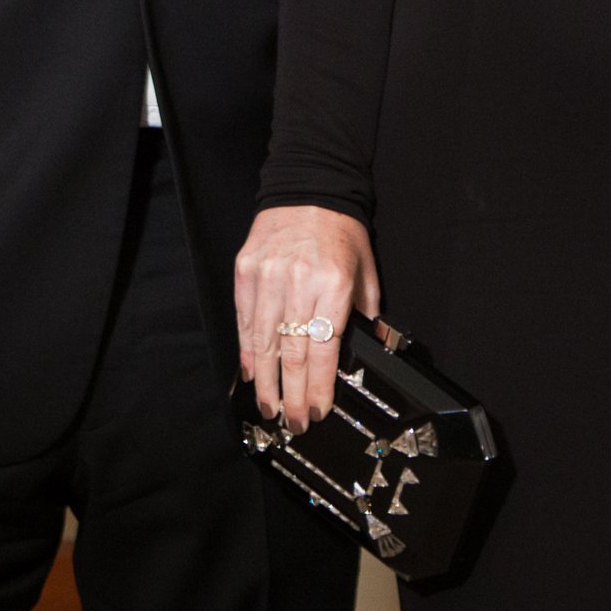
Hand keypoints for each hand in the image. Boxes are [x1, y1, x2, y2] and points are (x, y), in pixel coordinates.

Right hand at [234, 205, 377, 434]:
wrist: (310, 187)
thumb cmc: (342, 232)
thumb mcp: (366, 272)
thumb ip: (363, 314)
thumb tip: (362, 353)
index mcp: (333, 286)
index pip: (323, 351)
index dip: (317, 388)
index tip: (315, 412)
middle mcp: (298, 283)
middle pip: (291, 354)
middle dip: (291, 395)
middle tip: (291, 422)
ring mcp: (267, 277)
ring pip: (263, 342)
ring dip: (266, 381)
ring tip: (268, 408)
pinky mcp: (245, 270)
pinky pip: (245, 320)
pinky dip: (248, 351)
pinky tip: (252, 373)